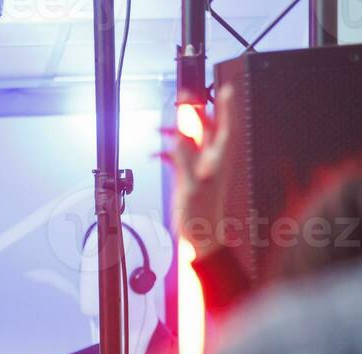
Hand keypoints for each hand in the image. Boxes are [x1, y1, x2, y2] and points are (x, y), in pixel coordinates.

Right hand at [164, 84, 234, 257]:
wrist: (199, 235)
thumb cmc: (202, 214)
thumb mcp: (193, 185)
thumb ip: (186, 160)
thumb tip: (179, 137)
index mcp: (218, 159)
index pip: (225, 127)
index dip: (226, 107)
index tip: (226, 89)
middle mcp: (211, 159)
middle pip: (206, 128)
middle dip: (194, 112)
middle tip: (183, 97)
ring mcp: (198, 167)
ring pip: (189, 140)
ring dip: (175, 132)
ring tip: (160, 127)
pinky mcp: (187, 176)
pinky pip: (176, 157)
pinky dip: (166, 152)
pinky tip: (155, 153)